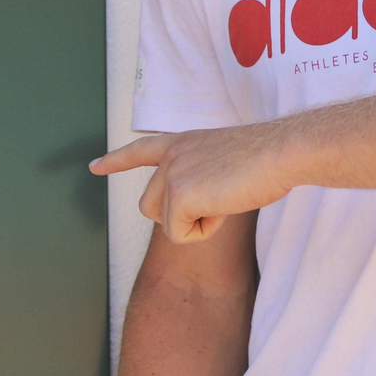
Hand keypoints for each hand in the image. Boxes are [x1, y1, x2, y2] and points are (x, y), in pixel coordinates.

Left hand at [90, 123, 294, 243]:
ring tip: (225, 198)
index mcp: (182, 141)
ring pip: (165, 223)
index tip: (94, 167)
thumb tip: (193, 201)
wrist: (280, 153)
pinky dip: (205, 231)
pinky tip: (225, 206)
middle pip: (150, 205)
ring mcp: (172, 174)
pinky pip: (182, 235)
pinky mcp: (179, 195)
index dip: (116, 161)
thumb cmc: (267, 158)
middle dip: (178, 216)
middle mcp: (170, 155)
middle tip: (218, 201)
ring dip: (195, 223)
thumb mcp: (224, 160)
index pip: (140, 150)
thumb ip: (201, 174)